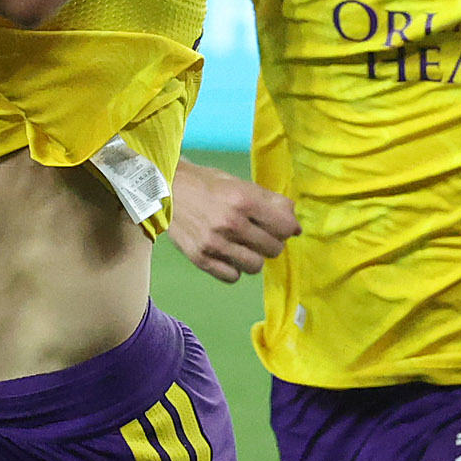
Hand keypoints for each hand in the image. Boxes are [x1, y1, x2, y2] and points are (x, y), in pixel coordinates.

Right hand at [169, 165, 298, 282]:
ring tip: (245, 246)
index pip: (285, 227)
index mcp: (243, 200)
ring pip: (255, 266)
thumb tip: (295, 222)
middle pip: (273, 249)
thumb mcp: (239, 183)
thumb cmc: (206, 184)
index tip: (284, 227)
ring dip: (254, 257)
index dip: (289, 228)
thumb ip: (269, 201)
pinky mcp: (200, 258)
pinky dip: (234, 268)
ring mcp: (214, 244)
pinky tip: (228, 255)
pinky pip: (232, 277)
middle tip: (261, 235)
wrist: (165, 190)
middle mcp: (230, 223)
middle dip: (272, 242)